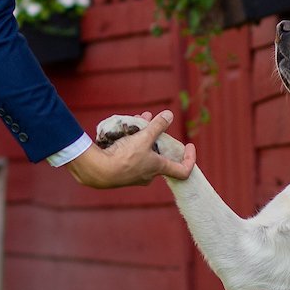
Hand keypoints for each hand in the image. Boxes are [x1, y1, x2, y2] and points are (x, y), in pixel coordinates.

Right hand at [69, 110, 193, 187]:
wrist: (99, 171)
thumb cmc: (124, 157)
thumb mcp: (144, 138)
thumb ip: (157, 126)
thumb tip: (169, 115)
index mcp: (159, 168)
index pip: (183, 170)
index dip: (190, 158)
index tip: (189, 145)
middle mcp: (149, 174)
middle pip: (159, 154)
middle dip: (157, 137)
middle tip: (153, 124)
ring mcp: (135, 175)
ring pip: (144, 152)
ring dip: (143, 136)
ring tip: (137, 120)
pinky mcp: (122, 172)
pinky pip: (131, 155)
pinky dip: (131, 142)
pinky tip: (124, 131)